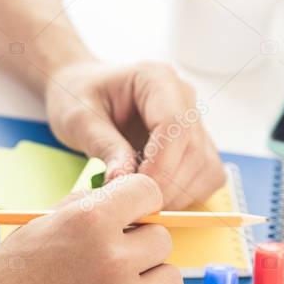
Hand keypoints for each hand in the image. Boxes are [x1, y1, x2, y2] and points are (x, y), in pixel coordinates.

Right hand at [0, 174, 182, 283]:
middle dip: (139, 251)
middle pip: (162, 240)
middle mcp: (112, 259)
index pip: (148, 192)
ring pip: (170, 280)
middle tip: (110, 269)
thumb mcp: (33, 231)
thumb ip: (81, 209)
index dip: (139, 206)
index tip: (132, 220)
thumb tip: (116, 198)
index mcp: (88, 222)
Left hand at [45, 60, 224, 208]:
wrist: (82, 92)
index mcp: (156, 79)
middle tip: (132, 204)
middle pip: (194, 152)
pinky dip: (184, 196)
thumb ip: (104, 146)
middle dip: (166, 187)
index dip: (159, 166)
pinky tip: (152, 195)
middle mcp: (183, 97)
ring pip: (206, 169)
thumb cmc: (77, 97)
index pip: (176, 126)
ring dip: (177, 195)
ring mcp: (194, 121)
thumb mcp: (79, 119)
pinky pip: (206, 178)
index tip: (134, 191)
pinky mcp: (196, 145)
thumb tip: (123, 181)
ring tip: (139, 200)